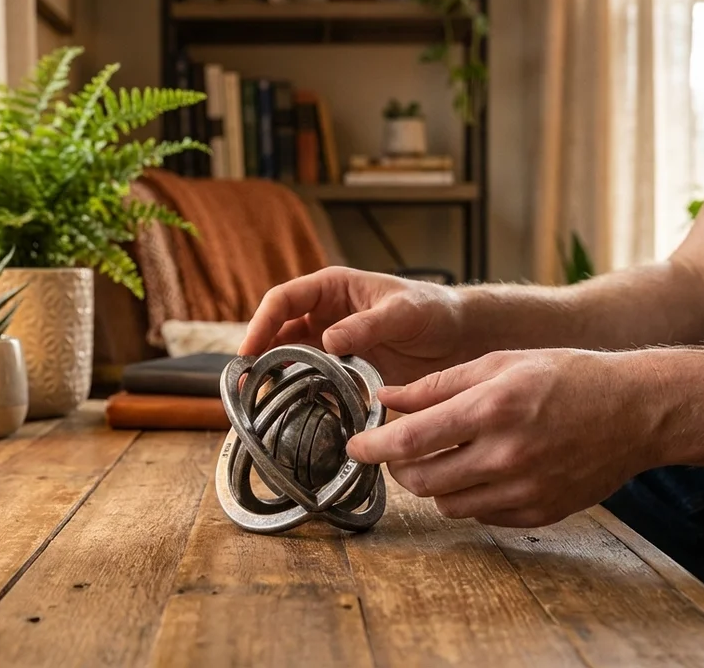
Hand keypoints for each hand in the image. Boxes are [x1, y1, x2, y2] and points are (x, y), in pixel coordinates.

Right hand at [240, 267, 469, 384]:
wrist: (460, 337)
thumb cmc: (433, 310)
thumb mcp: (404, 312)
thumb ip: (368, 324)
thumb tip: (327, 339)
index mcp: (332, 288)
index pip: (284, 300)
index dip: (261, 323)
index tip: (249, 350)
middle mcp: (324, 316)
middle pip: (277, 333)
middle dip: (257, 356)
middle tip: (242, 386)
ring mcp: (331, 346)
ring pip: (290, 360)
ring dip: (274, 380)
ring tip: (258, 405)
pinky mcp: (343, 373)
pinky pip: (313, 383)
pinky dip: (302, 397)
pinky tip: (294, 415)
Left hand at [349, 349, 665, 526]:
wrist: (636, 410)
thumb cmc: (569, 376)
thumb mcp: (500, 363)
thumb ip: (438, 385)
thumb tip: (387, 400)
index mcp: (493, 408)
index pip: (412, 440)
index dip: (373, 447)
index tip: (356, 446)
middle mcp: (507, 454)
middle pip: (422, 481)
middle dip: (398, 468)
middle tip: (397, 452)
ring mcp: (525, 489)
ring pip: (449, 504)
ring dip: (432, 485)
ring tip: (441, 458)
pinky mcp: (539, 512)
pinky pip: (482, 515)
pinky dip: (469, 497)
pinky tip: (479, 471)